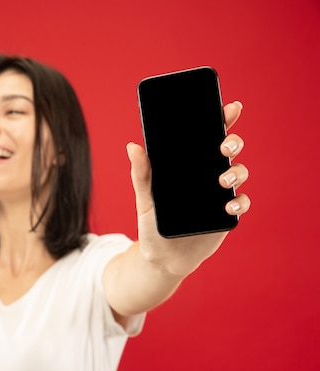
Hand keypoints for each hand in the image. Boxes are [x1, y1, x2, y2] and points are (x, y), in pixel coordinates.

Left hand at [126, 101, 250, 276]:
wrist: (162, 258)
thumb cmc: (152, 225)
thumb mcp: (145, 199)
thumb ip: (141, 174)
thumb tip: (133, 146)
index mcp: (189, 166)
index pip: (206, 137)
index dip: (220, 120)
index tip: (229, 108)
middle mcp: (207, 175)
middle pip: (227, 150)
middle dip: (232, 141)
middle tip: (223, 145)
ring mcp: (219, 194)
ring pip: (238, 172)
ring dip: (236, 171)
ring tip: (221, 179)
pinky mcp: (226, 215)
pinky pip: (241, 203)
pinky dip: (239, 202)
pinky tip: (228, 205)